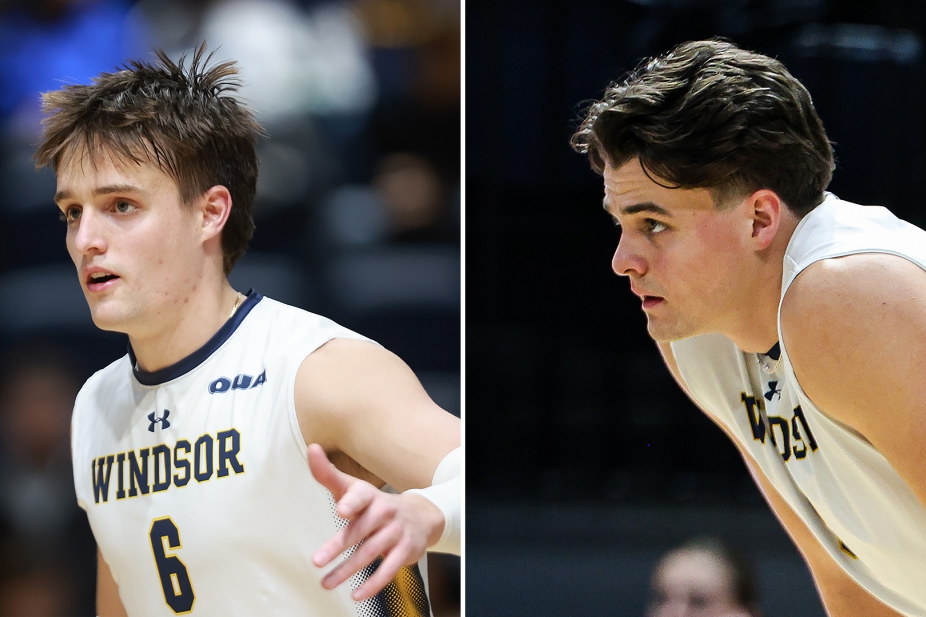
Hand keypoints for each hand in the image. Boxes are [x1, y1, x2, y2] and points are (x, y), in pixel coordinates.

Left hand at [306, 443, 444, 600]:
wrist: (420, 515)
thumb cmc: (375, 504)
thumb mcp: (353, 487)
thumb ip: (328, 474)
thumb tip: (311, 449)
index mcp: (369, 496)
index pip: (361, 496)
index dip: (352, 501)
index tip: (342, 509)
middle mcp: (383, 512)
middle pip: (359, 531)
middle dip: (338, 547)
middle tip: (317, 561)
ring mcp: (395, 532)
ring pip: (370, 553)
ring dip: (347, 571)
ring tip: (327, 583)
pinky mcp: (405, 551)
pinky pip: (388, 570)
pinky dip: (373, 584)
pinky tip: (357, 595)